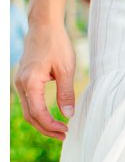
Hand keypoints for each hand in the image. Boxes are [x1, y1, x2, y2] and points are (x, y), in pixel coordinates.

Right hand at [13, 21, 76, 140]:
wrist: (44, 27)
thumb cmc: (56, 45)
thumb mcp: (66, 70)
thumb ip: (66, 93)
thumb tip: (68, 115)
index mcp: (30, 82)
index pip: (37, 113)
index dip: (51, 125)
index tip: (66, 131)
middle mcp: (20, 84)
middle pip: (30, 116)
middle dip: (46, 128)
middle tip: (64, 135)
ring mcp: (20, 82)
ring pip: (28, 110)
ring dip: (42, 122)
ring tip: (60, 129)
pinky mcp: (24, 80)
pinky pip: (29, 102)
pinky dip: (39, 112)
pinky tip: (52, 117)